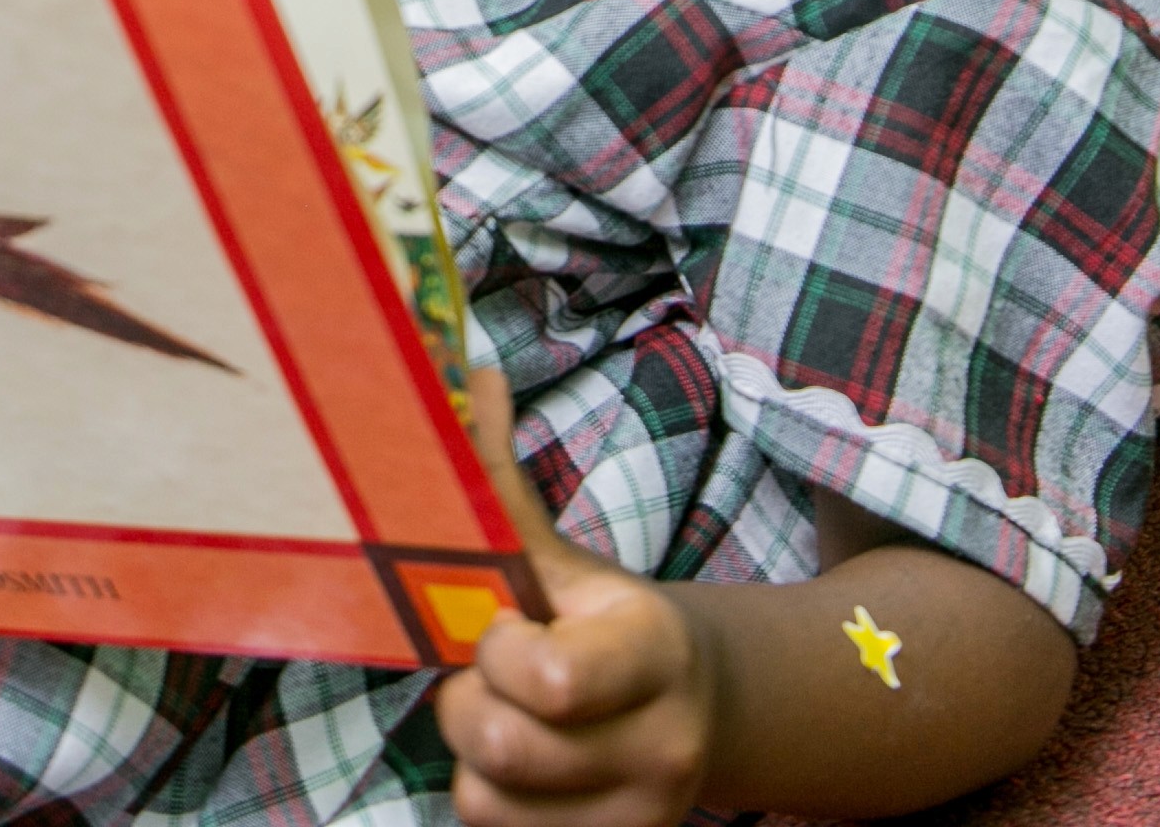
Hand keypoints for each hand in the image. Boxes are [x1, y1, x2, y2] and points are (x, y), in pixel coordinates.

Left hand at [436, 371, 715, 826]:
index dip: (497, 655)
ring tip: (504, 720)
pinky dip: (489, 804)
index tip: (500, 631)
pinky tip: (521, 769)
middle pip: (502, 743)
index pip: (550, 679)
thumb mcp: (564, 561)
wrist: (693, 711)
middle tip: (487, 677)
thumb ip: (503, 482)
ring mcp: (646, 810)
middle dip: (466, 702)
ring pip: (488, 799)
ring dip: (471, 757)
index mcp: (653, 649)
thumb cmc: (605, 625)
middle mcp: (664, 741)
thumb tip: (467, 376)